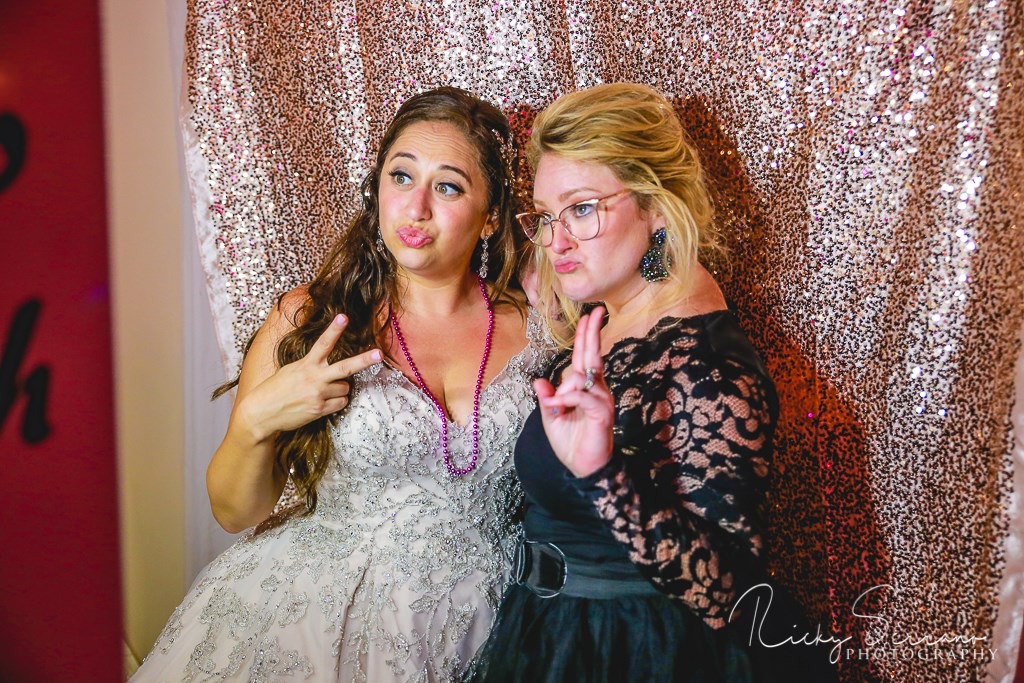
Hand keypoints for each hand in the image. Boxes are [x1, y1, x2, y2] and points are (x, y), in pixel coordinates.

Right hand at [236, 314, 381, 441]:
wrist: (262, 413)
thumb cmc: (276, 389)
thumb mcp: (290, 370)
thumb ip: (310, 365)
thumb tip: (329, 367)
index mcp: (306, 364)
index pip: (323, 343)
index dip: (334, 330)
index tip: (344, 317)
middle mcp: (314, 378)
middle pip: (345, 368)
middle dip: (364, 360)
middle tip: (378, 354)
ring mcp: (318, 394)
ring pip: (345, 388)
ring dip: (340, 389)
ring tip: (323, 391)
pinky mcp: (319, 409)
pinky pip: (341, 403)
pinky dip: (337, 402)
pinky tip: (323, 402)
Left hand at [534, 306, 614, 476]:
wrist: (582, 466)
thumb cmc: (570, 441)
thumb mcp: (551, 416)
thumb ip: (547, 397)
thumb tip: (539, 380)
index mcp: (583, 386)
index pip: (585, 356)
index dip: (587, 336)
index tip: (590, 316)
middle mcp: (596, 388)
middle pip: (593, 355)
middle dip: (592, 333)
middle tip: (596, 312)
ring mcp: (601, 399)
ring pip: (582, 376)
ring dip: (565, 389)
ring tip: (557, 406)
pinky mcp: (602, 412)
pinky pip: (584, 395)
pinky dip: (569, 399)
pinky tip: (561, 406)